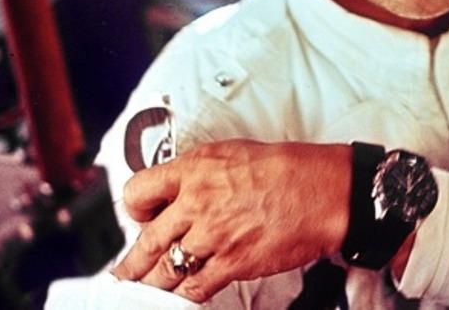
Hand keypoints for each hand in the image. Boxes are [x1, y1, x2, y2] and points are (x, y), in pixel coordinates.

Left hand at [112, 140, 351, 302]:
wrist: (324, 191)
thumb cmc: (290, 169)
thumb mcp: (234, 153)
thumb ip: (202, 173)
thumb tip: (185, 190)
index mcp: (195, 168)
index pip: (138, 191)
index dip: (136, 208)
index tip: (141, 217)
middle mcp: (196, 201)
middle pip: (147, 239)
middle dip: (132, 262)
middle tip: (124, 272)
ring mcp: (212, 235)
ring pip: (165, 269)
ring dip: (152, 283)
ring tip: (145, 290)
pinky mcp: (231, 263)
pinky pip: (194, 289)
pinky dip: (183, 297)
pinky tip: (178, 298)